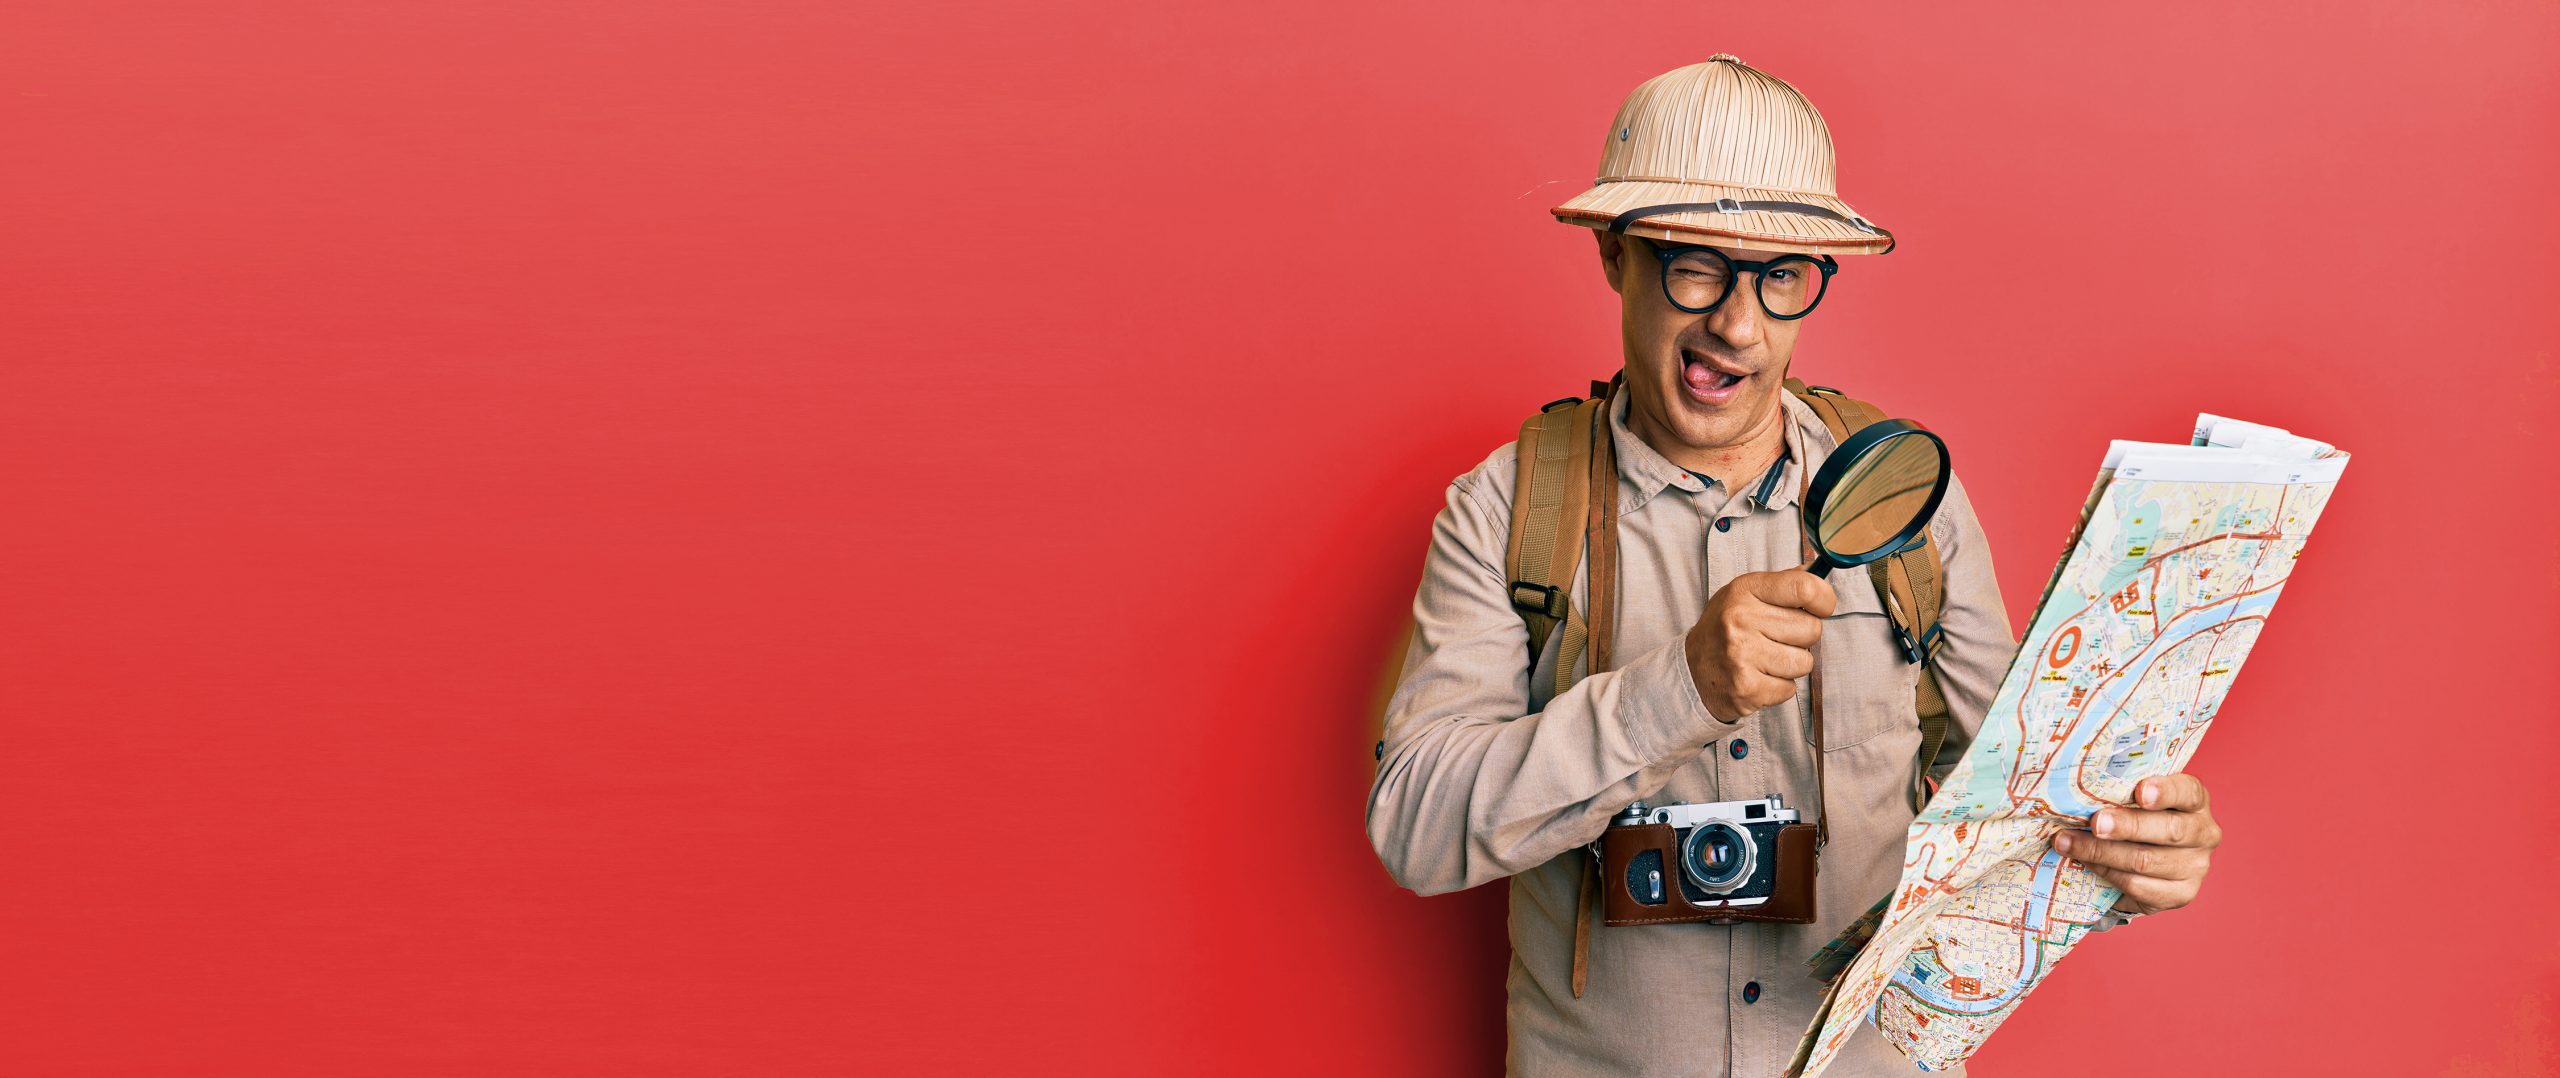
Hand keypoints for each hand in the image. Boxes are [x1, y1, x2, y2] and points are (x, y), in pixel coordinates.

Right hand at [1683, 563, 1833, 722]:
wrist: (1691, 669)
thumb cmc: (1725, 628)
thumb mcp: (1745, 594)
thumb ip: (1782, 583)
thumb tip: (1817, 573)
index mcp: (1745, 590)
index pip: (1806, 588)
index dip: (1824, 600)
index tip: (1820, 608)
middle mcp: (1741, 619)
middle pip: (1812, 629)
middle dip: (1802, 637)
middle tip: (1778, 638)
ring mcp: (1742, 655)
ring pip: (1805, 663)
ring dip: (1791, 665)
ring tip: (1767, 660)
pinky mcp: (1746, 688)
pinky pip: (1790, 689)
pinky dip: (1779, 687)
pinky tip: (1760, 677)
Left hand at [2053, 773, 2222, 915]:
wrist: (2148, 863)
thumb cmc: (2139, 819)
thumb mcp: (2136, 801)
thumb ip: (2122, 795)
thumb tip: (2078, 793)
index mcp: (2196, 802)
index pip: (2188, 791)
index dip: (2165, 791)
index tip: (2140, 792)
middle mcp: (2204, 833)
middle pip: (2169, 830)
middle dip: (2127, 826)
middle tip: (2095, 823)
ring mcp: (2196, 867)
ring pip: (2146, 861)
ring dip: (2101, 852)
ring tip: (2068, 842)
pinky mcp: (2180, 895)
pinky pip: (2139, 886)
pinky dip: (2106, 873)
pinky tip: (2084, 863)